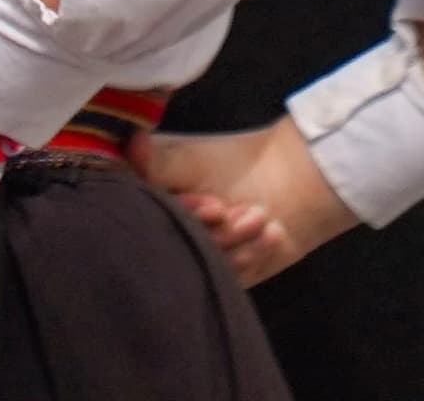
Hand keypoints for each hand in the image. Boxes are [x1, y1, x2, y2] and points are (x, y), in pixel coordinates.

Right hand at [132, 120, 355, 286]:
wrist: (294, 181)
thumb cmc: (235, 161)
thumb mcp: (190, 159)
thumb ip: (155, 164)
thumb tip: (130, 143)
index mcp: (148, 197)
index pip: (149, 216)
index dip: (184, 214)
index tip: (216, 208)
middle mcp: (165, 227)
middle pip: (176, 245)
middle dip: (217, 232)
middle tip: (246, 212)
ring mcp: (192, 253)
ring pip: (203, 263)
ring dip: (240, 241)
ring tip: (265, 216)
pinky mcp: (218, 274)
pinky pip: (226, 279)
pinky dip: (252, 256)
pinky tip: (274, 233)